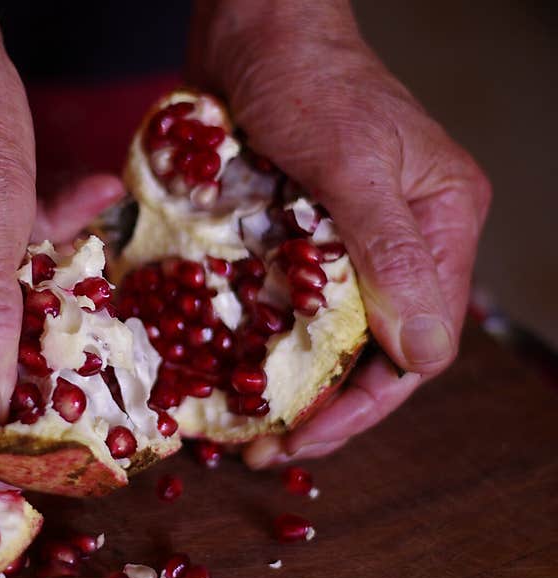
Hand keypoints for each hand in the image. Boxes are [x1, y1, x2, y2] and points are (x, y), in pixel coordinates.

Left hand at [187, 0, 491, 467]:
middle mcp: (402, 242)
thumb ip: (391, 254)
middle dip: (321, 406)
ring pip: (326, 336)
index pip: (419, 344)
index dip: (364, 403)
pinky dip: (260, 340)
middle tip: (263, 448)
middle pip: (372, 352)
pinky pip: (287, 303)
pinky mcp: (299, 235)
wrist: (252, 28)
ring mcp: (348, 241)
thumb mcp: (350, 161)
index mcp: (440, 226)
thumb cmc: (305, 79)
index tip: (304, 436)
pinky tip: (224, 370)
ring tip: (240, 425)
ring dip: (286, 383)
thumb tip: (424, 354)